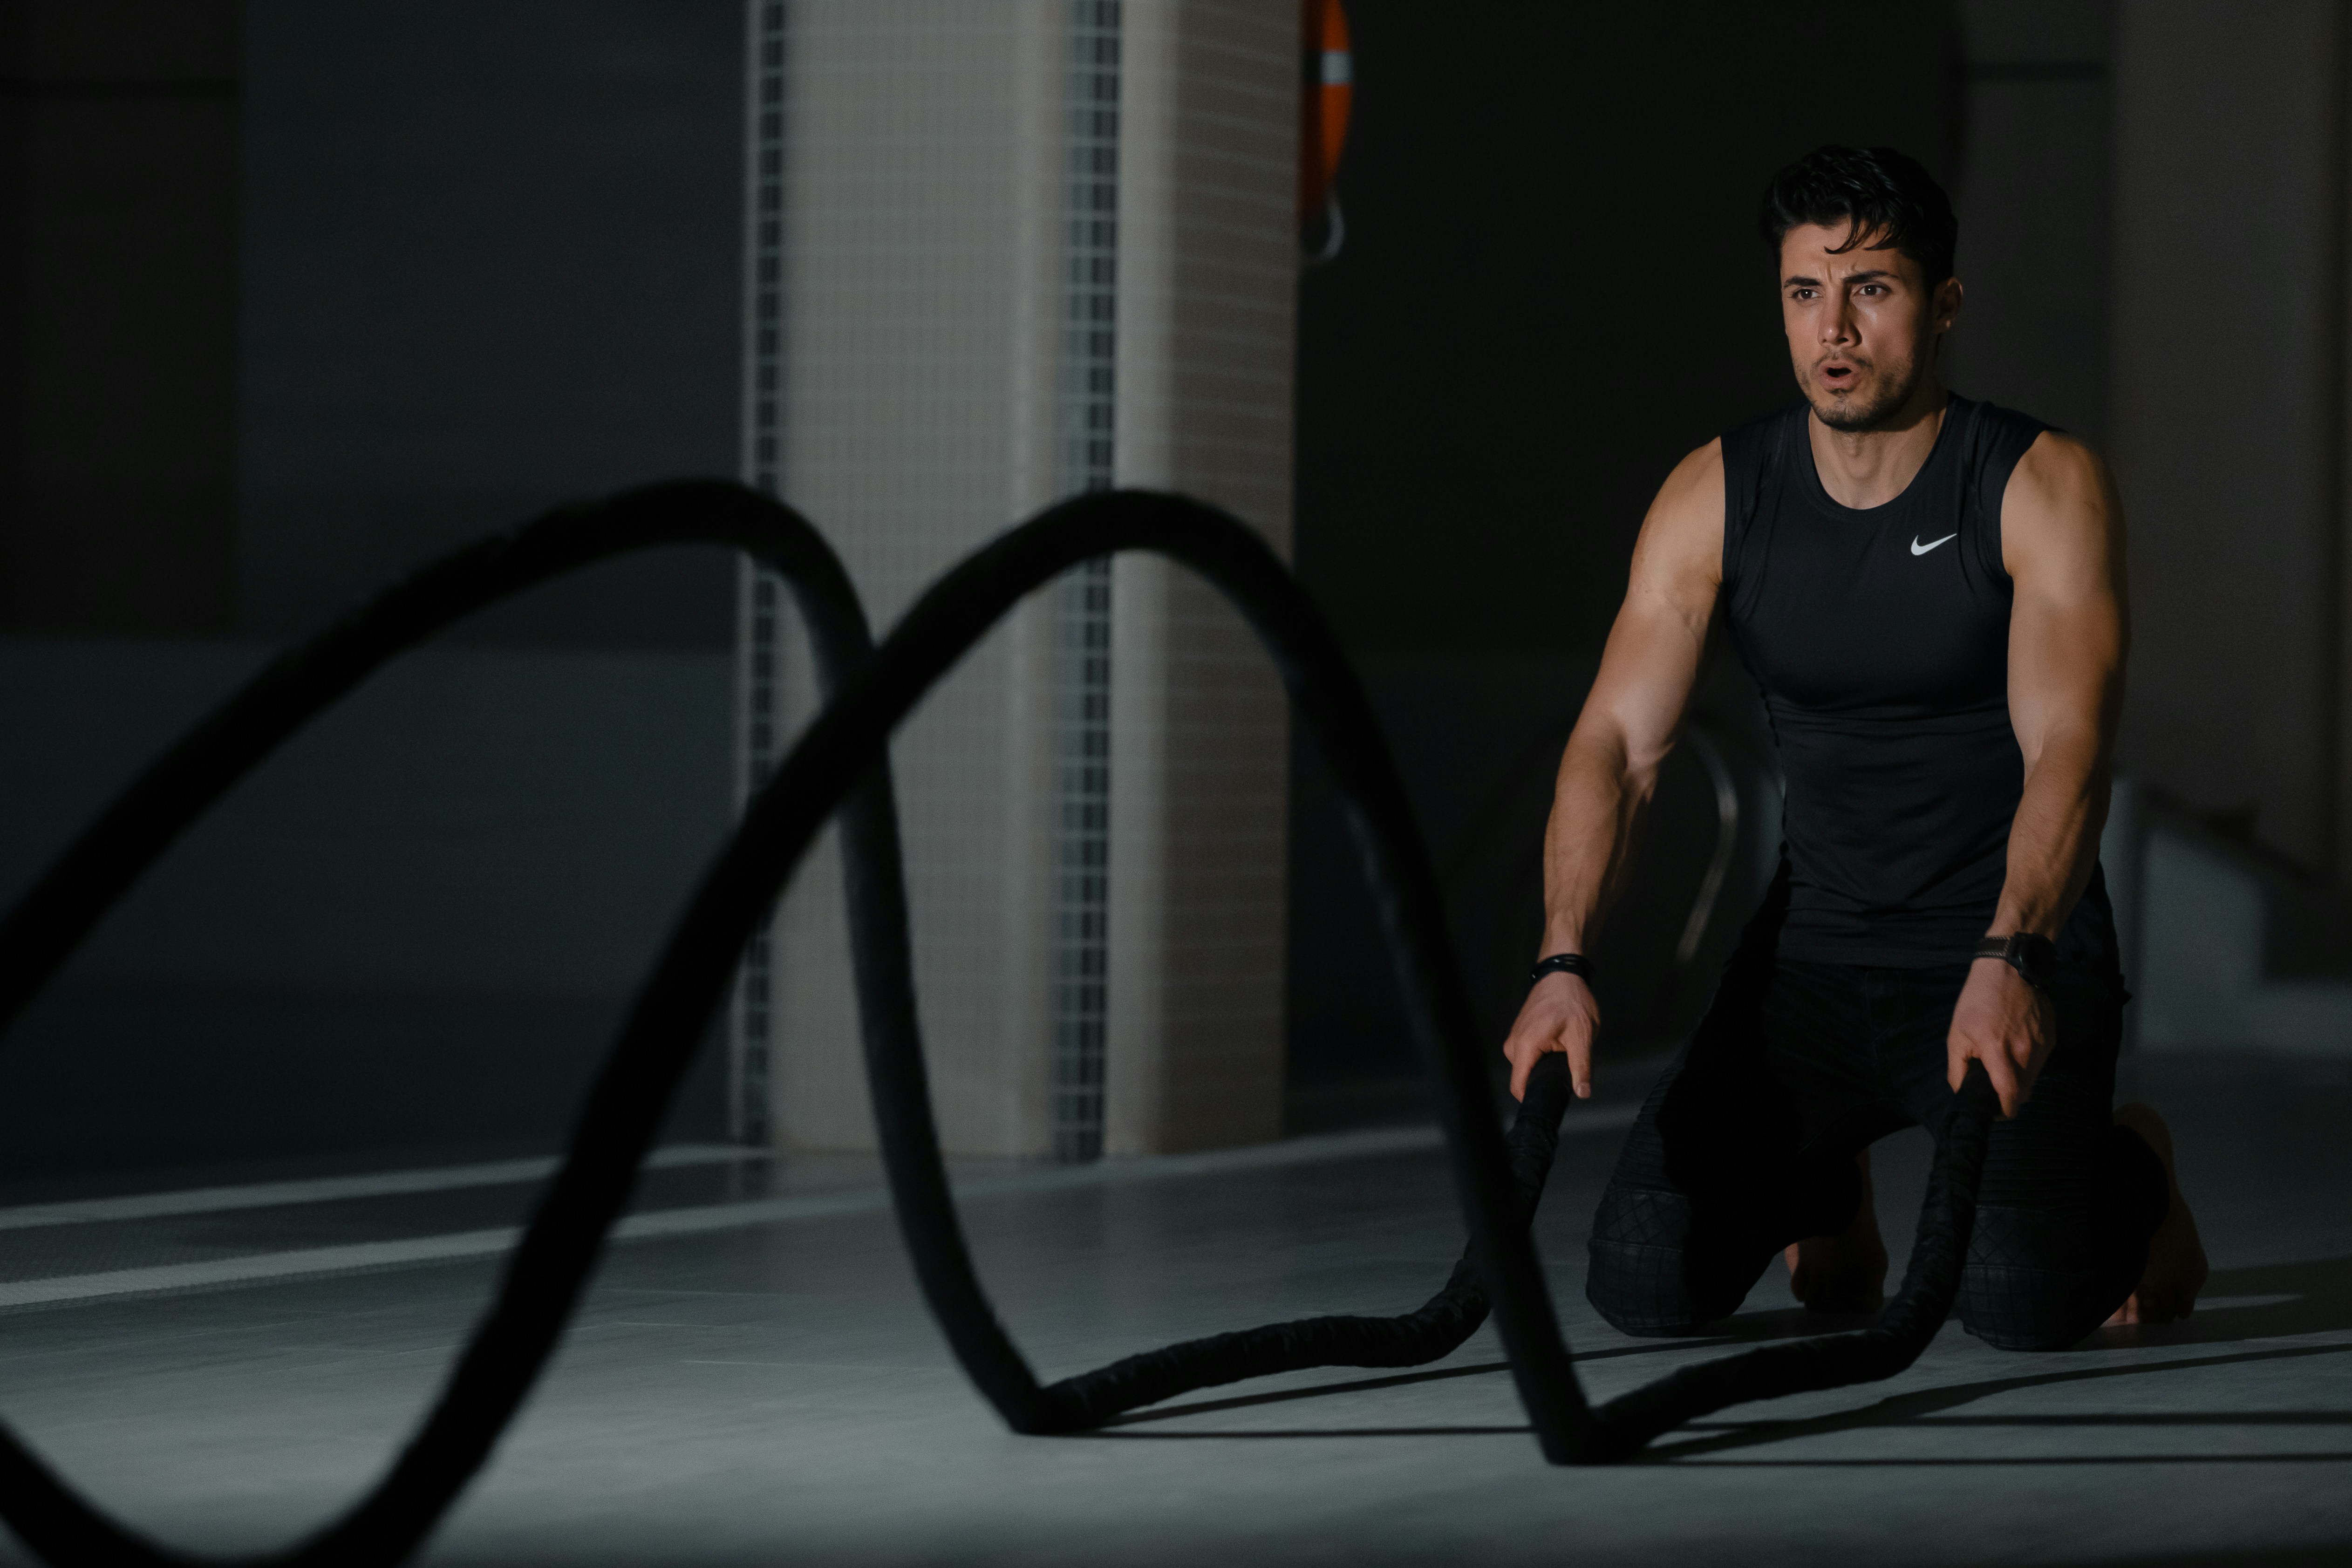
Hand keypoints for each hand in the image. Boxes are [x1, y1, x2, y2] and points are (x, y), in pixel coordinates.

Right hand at [1502, 971, 1597, 1100]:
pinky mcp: (1519, 1035)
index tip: (1552, 1101)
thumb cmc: (1571, 1000)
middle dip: (1545, 1080)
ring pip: (1527, 1068)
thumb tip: (1582, 1093)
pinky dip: (1542, 1057)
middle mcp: (1513, 1044)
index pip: (1519, 1087)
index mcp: (1525, 1046)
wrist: (1561, 974)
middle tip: (1568, 1068)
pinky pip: (1527, 1057)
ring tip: (1564, 1051)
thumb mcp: (1582, 1036)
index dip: (1535, 1098)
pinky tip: (1557, 1046)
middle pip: (1524, 1079)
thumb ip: (1581, 1067)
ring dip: (1545, 1067)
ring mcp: (1514, 1039)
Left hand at [1946, 957, 2054, 1116]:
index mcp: (1999, 1052)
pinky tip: (2016, 1046)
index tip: (1996, 1112)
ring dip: (2019, 1079)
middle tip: (1995, 1089)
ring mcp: (2042, 1045)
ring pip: (2033, 1078)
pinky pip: (2040, 1061)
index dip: (2004, 1111)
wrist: (2008, 970)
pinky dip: (2029, 1063)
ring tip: (2004, 1064)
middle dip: (2010, 1097)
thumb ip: (1958, 1069)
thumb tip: (1962, 1093)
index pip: (2010, 1095)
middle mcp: (2026, 1052)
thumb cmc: (1977, 1001)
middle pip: (2024, 1091)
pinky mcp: (2051, 1037)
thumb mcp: (1956, 1034)